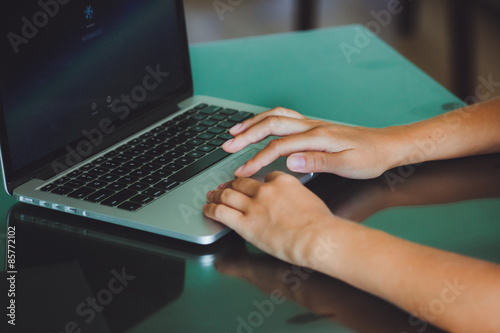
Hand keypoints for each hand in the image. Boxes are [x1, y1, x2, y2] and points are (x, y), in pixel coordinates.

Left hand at [203, 171, 334, 265]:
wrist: (318, 237)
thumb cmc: (320, 224)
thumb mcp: (310, 199)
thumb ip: (295, 196)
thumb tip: (292, 202)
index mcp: (283, 181)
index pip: (264, 177)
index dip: (256, 182)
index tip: (252, 187)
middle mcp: (265, 190)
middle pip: (241, 182)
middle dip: (231, 185)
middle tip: (225, 188)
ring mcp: (253, 206)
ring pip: (228, 195)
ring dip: (217, 195)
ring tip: (212, 196)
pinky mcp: (245, 223)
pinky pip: (221, 212)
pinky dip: (211, 209)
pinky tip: (208, 209)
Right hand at [222, 107, 401, 178]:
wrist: (386, 145)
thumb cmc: (369, 158)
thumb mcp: (347, 165)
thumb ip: (317, 162)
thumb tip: (289, 161)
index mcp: (318, 137)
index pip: (279, 146)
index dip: (257, 159)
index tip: (242, 171)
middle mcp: (311, 126)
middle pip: (271, 124)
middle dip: (246, 135)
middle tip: (227, 147)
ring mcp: (311, 124)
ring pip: (275, 117)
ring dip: (253, 123)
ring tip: (234, 132)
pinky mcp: (313, 126)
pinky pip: (284, 118)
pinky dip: (266, 120)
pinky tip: (259, 126)